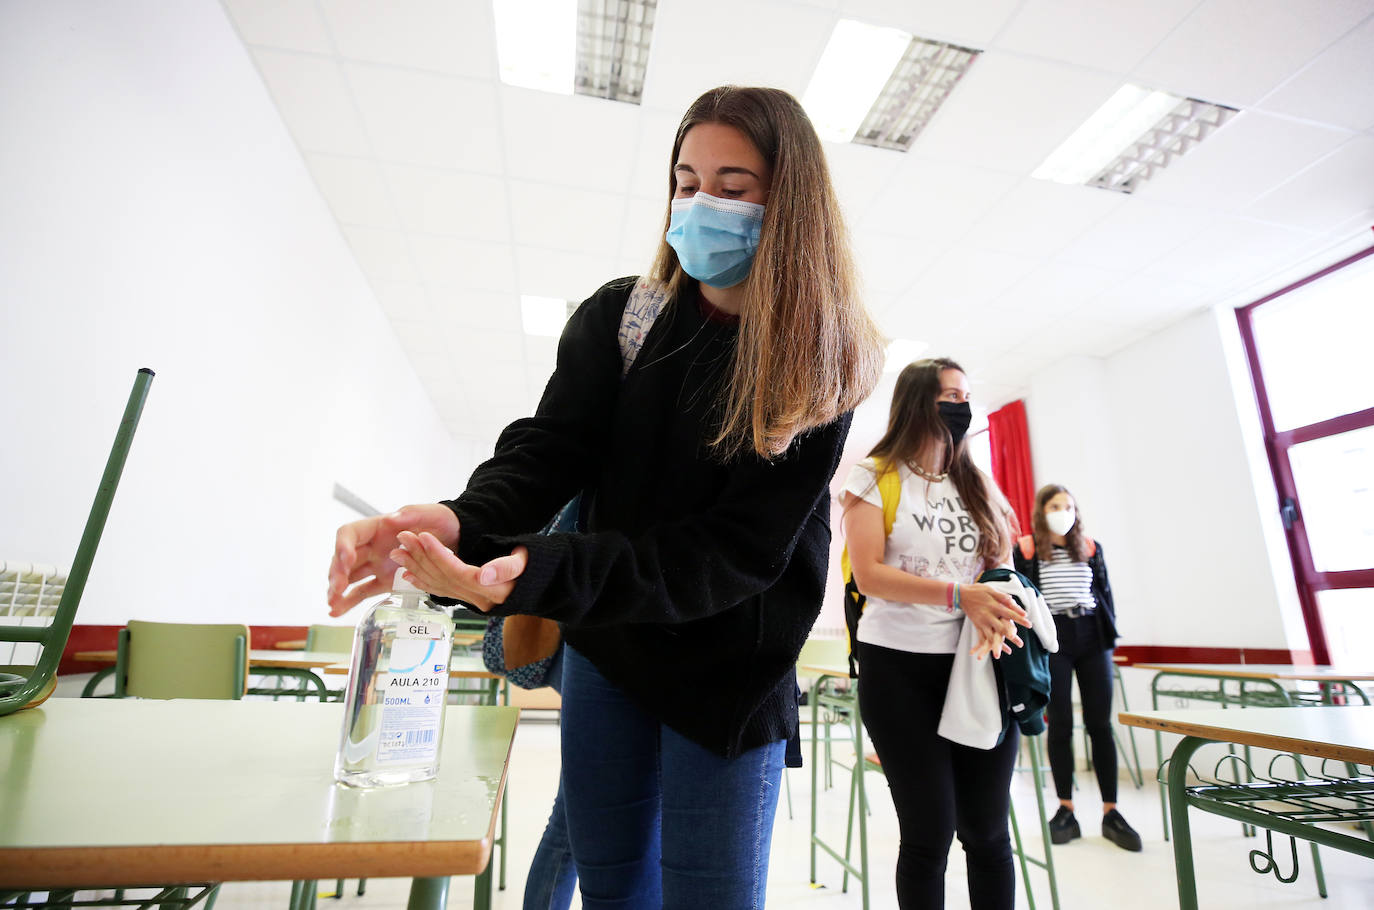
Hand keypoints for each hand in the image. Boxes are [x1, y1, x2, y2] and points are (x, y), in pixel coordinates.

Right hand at [326, 504, 459, 615]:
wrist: (456, 537)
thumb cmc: (440, 521)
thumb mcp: (429, 513)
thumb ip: (410, 515)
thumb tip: (391, 519)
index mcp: (377, 527)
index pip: (349, 534)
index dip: (342, 546)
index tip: (346, 559)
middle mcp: (372, 546)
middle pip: (344, 558)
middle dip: (337, 573)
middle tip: (336, 588)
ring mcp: (376, 564)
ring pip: (349, 577)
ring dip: (337, 590)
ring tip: (331, 604)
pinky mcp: (385, 581)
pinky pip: (363, 591)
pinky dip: (349, 601)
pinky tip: (336, 611)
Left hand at [389, 530, 528, 611]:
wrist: (545, 585)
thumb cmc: (537, 566)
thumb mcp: (527, 561)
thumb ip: (507, 567)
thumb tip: (483, 574)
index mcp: (491, 589)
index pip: (457, 570)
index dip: (438, 554)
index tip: (423, 536)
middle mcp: (479, 600)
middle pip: (443, 578)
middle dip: (420, 557)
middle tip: (402, 539)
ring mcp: (473, 602)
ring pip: (438, 585)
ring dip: (416, 569)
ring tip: (397, 554)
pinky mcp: (469, 600)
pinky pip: (442, 592)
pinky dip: (424, 583)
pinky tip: (409, 575)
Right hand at [959, 583, 1030, 659]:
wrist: (960, 595)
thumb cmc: (977, 590)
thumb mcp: (989, 589)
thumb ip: (1001, 596)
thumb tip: (1012, 600)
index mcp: (993, 606)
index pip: (1009, 613)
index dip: (1019, 619)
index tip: (1029, 624)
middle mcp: (987, 616)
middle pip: (1001, 628)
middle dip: (1011, 637)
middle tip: (1020, 644)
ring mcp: (981, 622)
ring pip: (991, 636)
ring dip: (1000, 645)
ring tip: (1009, 651)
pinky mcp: (977, 625)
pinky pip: (982, 638)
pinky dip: (987, 646)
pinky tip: (995, 652)